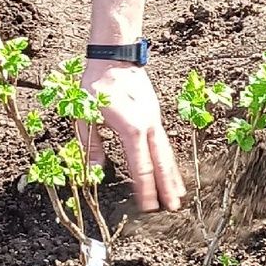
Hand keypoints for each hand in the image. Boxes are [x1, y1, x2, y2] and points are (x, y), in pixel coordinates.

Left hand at [82, 60, 184, 213]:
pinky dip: (169, 159)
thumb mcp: (85, 115)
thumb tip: (95, 171)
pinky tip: (170, 168)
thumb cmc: (97, 85)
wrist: (115, 57)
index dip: (145, 189)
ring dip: (172, 175)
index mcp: (130, 129)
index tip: (149, 207)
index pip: (140, 166)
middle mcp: (147, 126)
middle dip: (167, 187)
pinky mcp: (155, 115)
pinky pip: (164, 142)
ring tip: (180, 194)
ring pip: (166, 153)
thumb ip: (91, 145)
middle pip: (160, 163)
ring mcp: (154, 120)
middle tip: (174, 208)